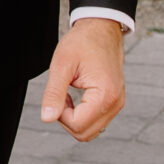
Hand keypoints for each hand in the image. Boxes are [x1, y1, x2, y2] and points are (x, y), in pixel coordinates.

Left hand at [40, 16, 125, 142]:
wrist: (101, 29)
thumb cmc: (82, 42)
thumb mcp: (62, 65)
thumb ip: (54, 93)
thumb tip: (47, 118)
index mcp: (105, 95)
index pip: (77, 125)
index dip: (60, 113)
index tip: (58, 92)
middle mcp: (115, 104)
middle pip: (84, 134)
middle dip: (66, 119)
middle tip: (61, 94)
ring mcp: (117, 105)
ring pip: (90, 131)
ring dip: (74, 118)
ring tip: (69, 93)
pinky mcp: (114, 103)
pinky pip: (95, 121)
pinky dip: (82, 115)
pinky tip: (76, 96)